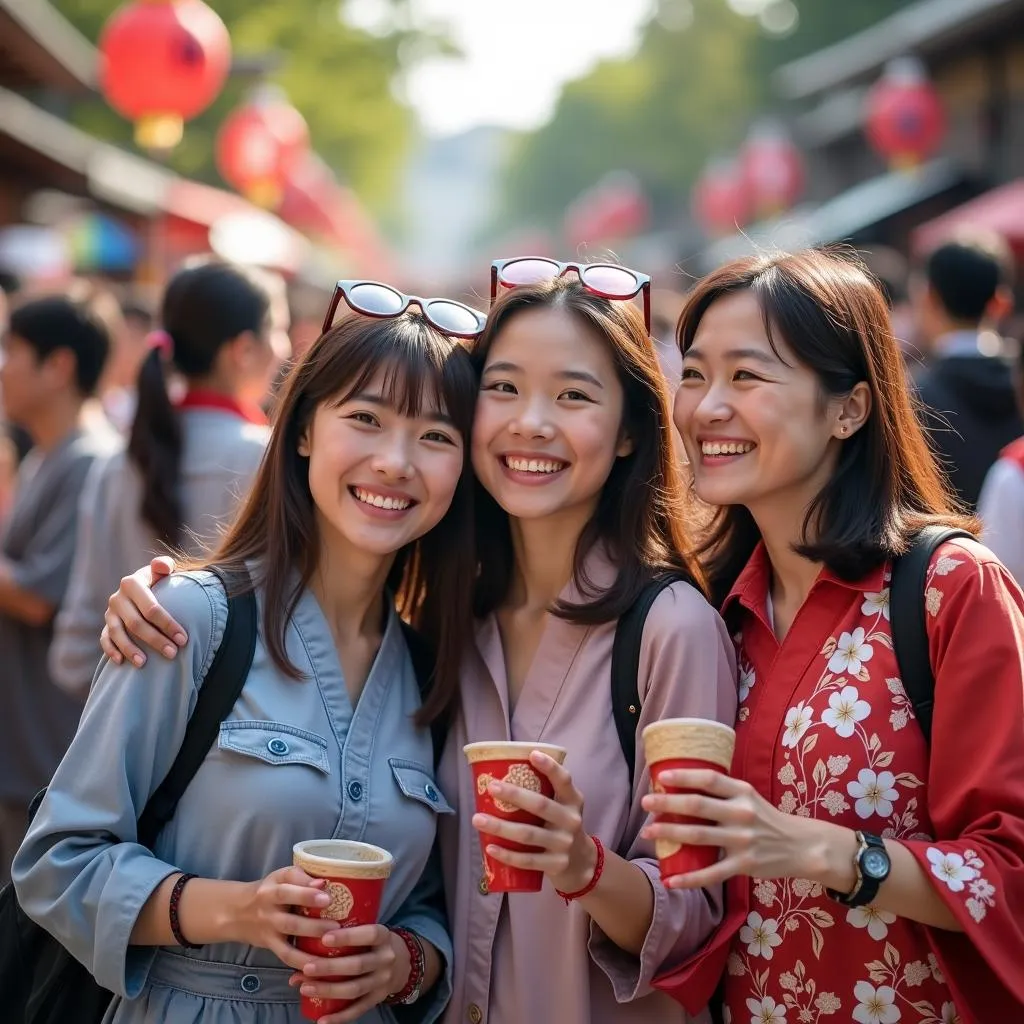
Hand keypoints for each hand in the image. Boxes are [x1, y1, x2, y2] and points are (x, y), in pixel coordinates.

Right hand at [100, 556, 183, 665]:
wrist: (143, 587)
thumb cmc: (160, 581)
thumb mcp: (162, 570)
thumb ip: (164, 565)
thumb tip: (162, 566)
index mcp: (132, 583)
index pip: (151, 607)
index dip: (168, 624)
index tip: (184, 639)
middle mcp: (117, 598)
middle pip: (136, 623)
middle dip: (155, 640)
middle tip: (172, 654)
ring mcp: (109, 613)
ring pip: (117, 633)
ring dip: (130, 650)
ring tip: (144, 664)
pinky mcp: (105, 625)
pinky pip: (104, 639)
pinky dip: (111, 650)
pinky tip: (121, 662)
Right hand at [224, 866, 344, 972]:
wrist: (237, 911)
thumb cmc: (270, 889)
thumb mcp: (280, 877)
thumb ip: (300, 877)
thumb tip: (323, 883)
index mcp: (271, 891)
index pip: (287, 891)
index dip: (307, 895)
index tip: (327, 897)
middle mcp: (268, 913)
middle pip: (290, 922)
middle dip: (313, 926)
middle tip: (336, 926)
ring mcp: (269, 933)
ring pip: (288, 946)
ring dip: (310, 952)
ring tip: (331, 949)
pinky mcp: (271, 947)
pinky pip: (286, 957)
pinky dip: (301, 964)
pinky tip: (318, 968)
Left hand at [287, 924, 408, 1022]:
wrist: (404, 963)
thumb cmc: (375, 943)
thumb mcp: (369, 931)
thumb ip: (345, 935)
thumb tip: (305, 947)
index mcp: (384, 937)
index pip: (369, 935)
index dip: (348, 937)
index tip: (324, 938)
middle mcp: (385, 959)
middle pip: (358, 965)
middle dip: (330, 967)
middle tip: (307, 967)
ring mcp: (383, 981)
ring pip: (355, 989)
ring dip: (328, 990)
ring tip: (305, 988)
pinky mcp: (378, 998)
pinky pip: (358, 1010)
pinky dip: (340, 1017)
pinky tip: (322, 1020)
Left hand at [471, 750, 596, 893]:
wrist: (581, 863)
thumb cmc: (561, 825)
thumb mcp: (563, 806)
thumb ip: (544, 791)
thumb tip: (503, 771)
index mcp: (573, 801)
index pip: (564, 780)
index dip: (550, 767)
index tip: (532, 754)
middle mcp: (571, 820)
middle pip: (541, 805)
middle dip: (515, 795)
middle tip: (492, 786)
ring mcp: (564, 844)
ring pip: (528, 834)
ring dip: (501, 826)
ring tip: (477, 819)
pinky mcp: (555, 865)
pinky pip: (527, 860)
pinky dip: (507, 854)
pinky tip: (489, 847)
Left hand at [641, 768, 815, 888]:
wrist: (801, 846)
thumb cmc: (766, 818)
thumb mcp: (749, 797)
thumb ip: (723, 792)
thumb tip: (684, 784)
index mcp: (742, 792)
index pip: (709, 779)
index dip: (684, 776)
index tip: (661, 776)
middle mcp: (741, 813)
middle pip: (698, 806)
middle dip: (667, 803)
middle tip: (646, 803)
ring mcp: (742, 841)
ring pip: (699, 836)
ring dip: (670, 834)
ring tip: (648, 832)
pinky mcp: (744, 865)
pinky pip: (711, 874)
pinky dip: (689, 879)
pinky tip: (670, 880)